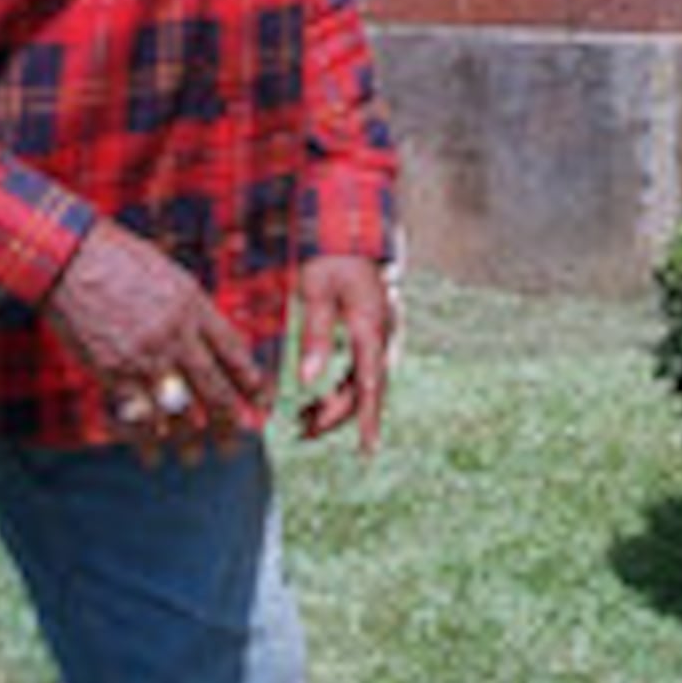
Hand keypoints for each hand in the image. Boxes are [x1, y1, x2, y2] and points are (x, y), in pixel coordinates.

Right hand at [47, 222, 265, 463]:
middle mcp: (177, 336)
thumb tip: (213, 343)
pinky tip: (152, 452)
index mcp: (194, 307)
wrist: (70, 259)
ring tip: (193, 458)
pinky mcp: (113, 371)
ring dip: (189, 440)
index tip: (262, 405)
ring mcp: (146, 356)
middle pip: (215, 390)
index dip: (253, 384)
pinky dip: (147, 438)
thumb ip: (193, 311)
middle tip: (233, 445)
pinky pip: (139, 415)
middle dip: (228, 424)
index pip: (235, 354)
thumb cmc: (118, 260)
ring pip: (180, 411)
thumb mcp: (170, 276)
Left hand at [293, 254, 396, 454]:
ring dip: (335, 405)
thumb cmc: (328, 257)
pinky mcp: (368, 334)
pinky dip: (337, 390)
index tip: (367, 450)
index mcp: (370, 328)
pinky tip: (315, 399)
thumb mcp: (315, 291)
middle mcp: (379, 336)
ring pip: (361, 384)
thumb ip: (315, 335)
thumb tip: (308, 380)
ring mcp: (376, 336)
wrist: (347, 232)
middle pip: (365, 391)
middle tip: (303, 433)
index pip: (370, 385)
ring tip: (303, 421)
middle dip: (337, 417)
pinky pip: (357, 372)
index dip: (367, 420)